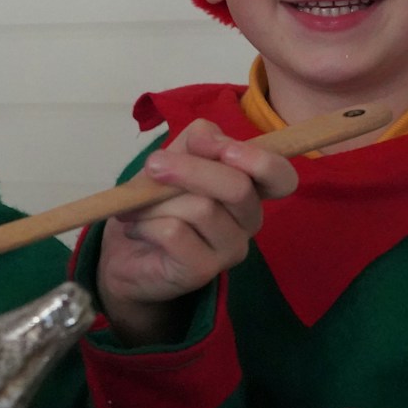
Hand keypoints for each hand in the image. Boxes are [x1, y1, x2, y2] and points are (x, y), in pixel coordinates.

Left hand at [96, 119, 297, 345]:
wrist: (125, 253)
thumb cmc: (158, 202)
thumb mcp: (175, 158)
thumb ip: (198, 141)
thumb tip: (208, 137)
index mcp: (250, 188)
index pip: (281, 177)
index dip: (258, 159)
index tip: (215, 147)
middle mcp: (249, 220)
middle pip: (238, 188)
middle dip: (190, 169)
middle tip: (153, 164)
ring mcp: (230, 249)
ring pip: (202, 209)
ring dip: (158, 201)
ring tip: (139, 207)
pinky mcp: (203, 270)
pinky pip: (175, 233)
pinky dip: (147, 223)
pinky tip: (137, 228)